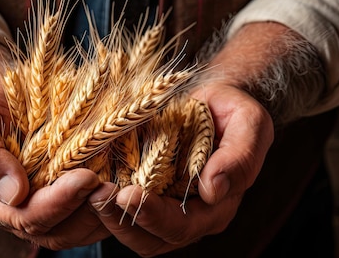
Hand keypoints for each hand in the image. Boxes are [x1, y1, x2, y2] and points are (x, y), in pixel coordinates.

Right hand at [0, 79, 110, 249]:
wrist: (8, 95)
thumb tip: (13, 193)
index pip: (27, 217)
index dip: (59, 202)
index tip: (86, 176)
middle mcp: (19, 212)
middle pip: (57, 230)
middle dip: (87, 211)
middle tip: (112, 186)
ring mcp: (47, 207)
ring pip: (79, 228)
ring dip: (104, 212)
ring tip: (125, 187)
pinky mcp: (71, 198)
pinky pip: (92, 213)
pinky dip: (111, 203)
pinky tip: (127, 182)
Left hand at [88, 82, 273, 256]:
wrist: (214, 99)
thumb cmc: (231, 109)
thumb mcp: (249, 122)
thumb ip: (240, 157)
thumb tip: (214, 189)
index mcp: (217, 206)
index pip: (182, 225)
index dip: (154, 216)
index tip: (129, 194)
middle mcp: (190, 216)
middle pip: (152, 239)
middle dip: (123, 221)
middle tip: (98, 195)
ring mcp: (165, 208)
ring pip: (133, 233)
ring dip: (108, 217)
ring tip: (90, 192)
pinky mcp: (145, 194)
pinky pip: (121, 212)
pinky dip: (104, 205)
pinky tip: (89, 185)